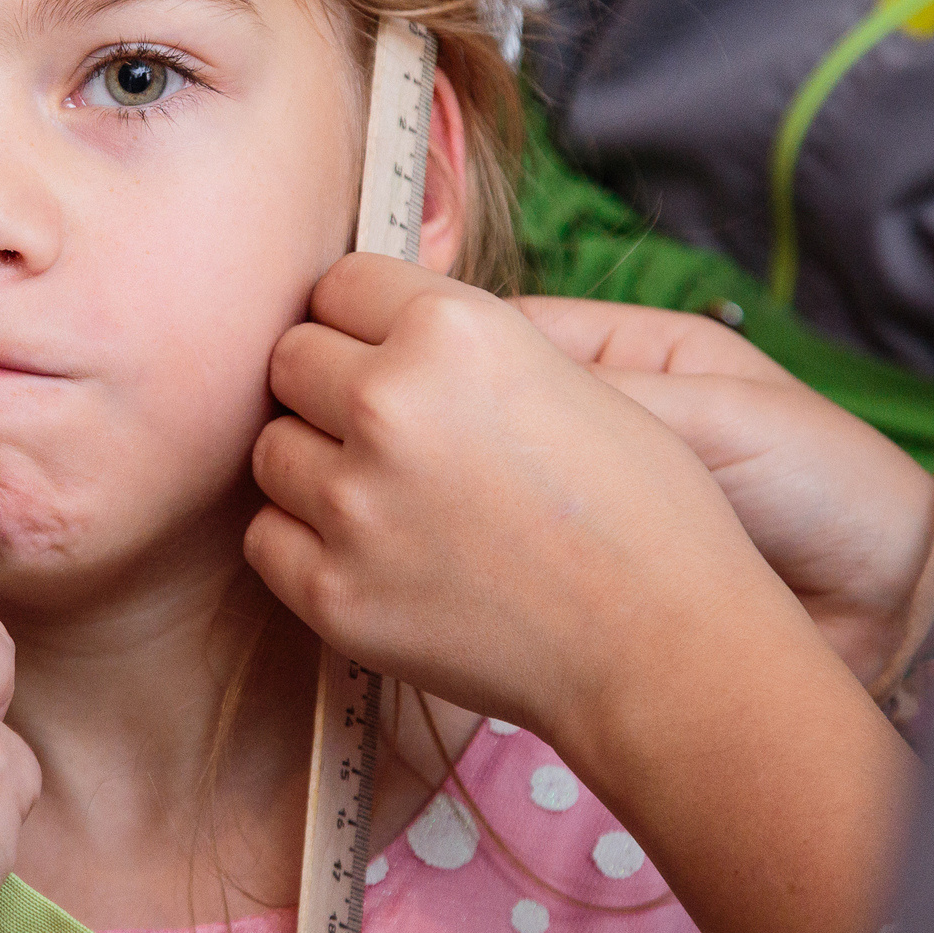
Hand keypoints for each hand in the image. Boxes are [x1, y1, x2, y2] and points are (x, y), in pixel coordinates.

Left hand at [248, 257, 913, 932]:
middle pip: (290, 360)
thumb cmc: (643, 510)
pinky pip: (268, 540)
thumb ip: (459, 341)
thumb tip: (376, 326)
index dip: (365, 321)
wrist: (665, 647)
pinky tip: (373, 557)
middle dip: (329, 388)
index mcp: (450, 328)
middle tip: (387, 435)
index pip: (338, 284)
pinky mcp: (332, 590)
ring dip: (315, 467)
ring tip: (388, 501)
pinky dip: (307, 546)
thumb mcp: (564, 374)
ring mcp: (352, 500)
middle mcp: (388, 401)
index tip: (387, 354)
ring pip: (271, 450)